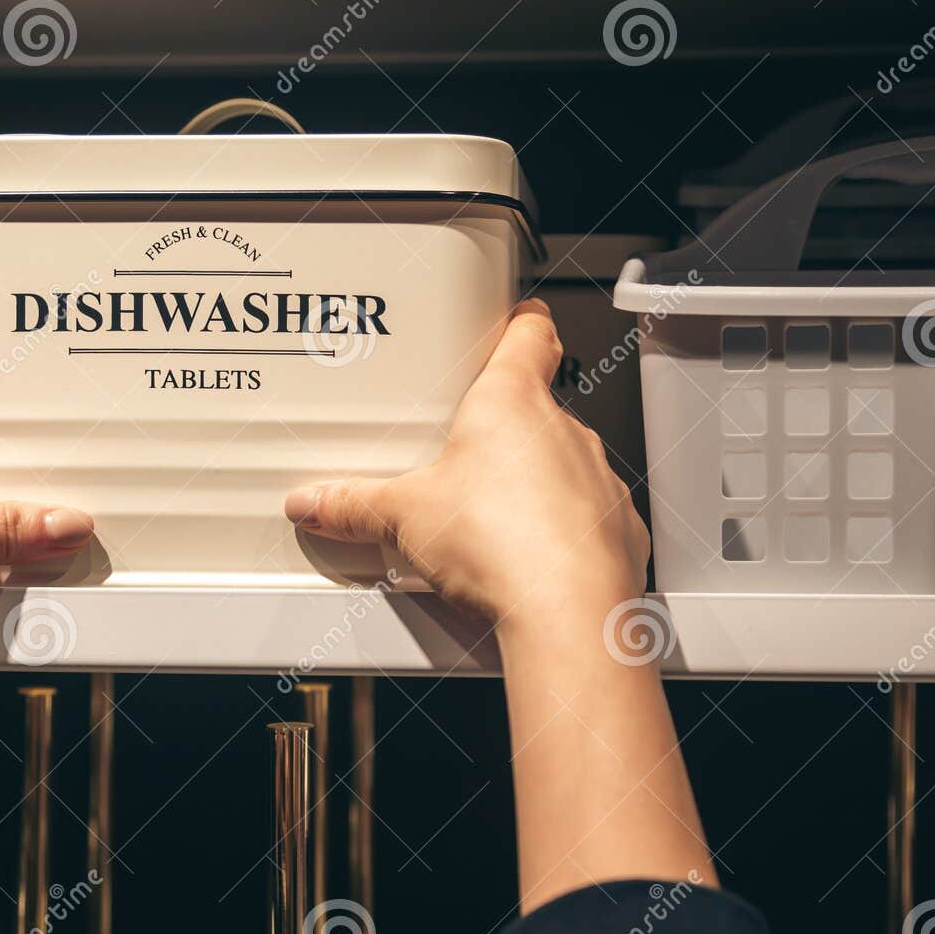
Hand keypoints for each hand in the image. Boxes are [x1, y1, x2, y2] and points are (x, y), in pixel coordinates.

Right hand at [283, 300, 647, 628]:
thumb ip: (354, 506)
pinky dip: (561, 535)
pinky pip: (586, 519)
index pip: (530, 335)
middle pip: (536, 410)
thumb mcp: (403, 516)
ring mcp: (597, 479)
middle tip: (461, 457)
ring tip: (487, 524)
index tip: (515, 322)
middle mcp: (564, 431)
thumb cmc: (501, 543)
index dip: (521, 324)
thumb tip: (317, 503)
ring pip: (562, 467)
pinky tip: (527, 563)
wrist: (568, 611)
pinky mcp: (617, 530)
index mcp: (512, 402)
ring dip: (531, 486)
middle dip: (501, 432)